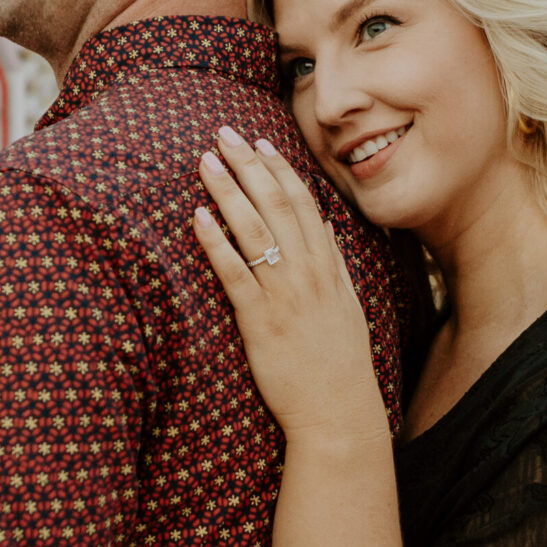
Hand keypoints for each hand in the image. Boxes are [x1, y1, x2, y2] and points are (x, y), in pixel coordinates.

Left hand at [193, 129, 390, 449]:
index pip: (304, 204)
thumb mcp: (348, 307)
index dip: (280, 170)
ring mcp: (284, 294)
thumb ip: (335, 266)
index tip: (261, 143)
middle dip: (248, 165)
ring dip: (228, 191)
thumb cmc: (340, 365)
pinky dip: (216, 241)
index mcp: (328, 267)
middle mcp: (308, 273)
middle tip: (223, 133)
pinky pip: (234, 272)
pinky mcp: (260, 320)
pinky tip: (199, 216)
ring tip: (206, 162)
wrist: (339, 412)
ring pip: (254, 229)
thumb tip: (326, 231)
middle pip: (276, 204)